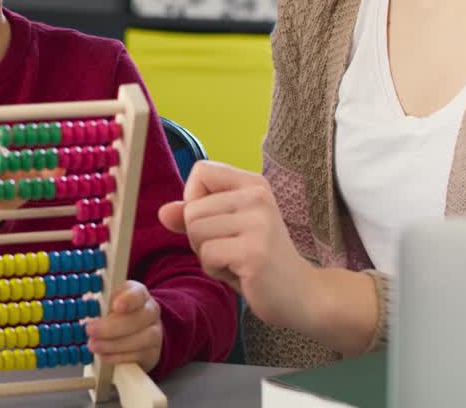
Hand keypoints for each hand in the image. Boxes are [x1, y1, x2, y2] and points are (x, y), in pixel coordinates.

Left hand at [84, 280, 162, 372]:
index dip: (128, 300)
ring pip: (143, 338)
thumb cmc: (116, 313)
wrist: (136, 332)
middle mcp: (151, 311)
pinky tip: (103, 356)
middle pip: (139, 318)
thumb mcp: (107, 301)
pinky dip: (119, 357)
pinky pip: (139, 355)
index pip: (138, 293)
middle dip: (112, 327)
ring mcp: (155, 332)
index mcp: (139, 293)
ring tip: (94, 346)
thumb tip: (86, 304)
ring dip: (115, 344)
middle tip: (90, 330)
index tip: (115, 306)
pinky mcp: (152, 352)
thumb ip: (100, 302)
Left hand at [158, 160, 314, 330]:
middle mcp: (257, 196)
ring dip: (207, 256)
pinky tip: (241, 274)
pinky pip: (208, 256)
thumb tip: (163, 212)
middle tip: (231, 250)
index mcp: (253, 184)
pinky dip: (216, 271)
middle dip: (199, 238)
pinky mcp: (254, 251)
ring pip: (195, 232)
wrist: (303, 294)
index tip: (216, 221)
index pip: (201, 171)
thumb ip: (195, 216)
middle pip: (192, 209)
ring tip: (236, 262)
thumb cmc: (259, 260)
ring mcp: (258, 223)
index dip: (194, 199)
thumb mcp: (227, 230)